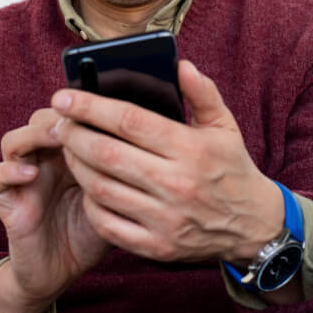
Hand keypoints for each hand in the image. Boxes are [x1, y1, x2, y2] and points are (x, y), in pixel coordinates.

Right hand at [0, 108, 110, 312]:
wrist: (63, 272)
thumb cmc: (91, 233)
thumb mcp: (114, 200)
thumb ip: (121, 175)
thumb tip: (150, 149)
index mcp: (68, 155)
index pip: (66, 116)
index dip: (79, 109)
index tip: (100, 110)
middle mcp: (43, 161)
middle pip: (39, 119)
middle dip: (57, 116)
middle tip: (76, 121)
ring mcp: (21, 180)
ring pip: (12, 140)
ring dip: (32, 135)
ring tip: (55, 139)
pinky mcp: (5, 203)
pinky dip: (7, 171)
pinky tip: (30, 175)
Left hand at [51, 60, 283, 264]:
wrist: (254, 226)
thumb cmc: (231, 168)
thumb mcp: (224, 126)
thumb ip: (202, 93)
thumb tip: (180, 65)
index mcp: (191, 149)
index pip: (130, 121)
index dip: (91, 106)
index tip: (64, 96)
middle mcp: (177, 184)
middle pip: (107, 154)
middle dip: (74, 134)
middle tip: (59, 122)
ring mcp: (166, 219)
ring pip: (102, 189)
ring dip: (77, 166)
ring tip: (68, 148)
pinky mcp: (157, 247)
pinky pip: (108, 224)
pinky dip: (90, 203)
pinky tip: (87, 185)